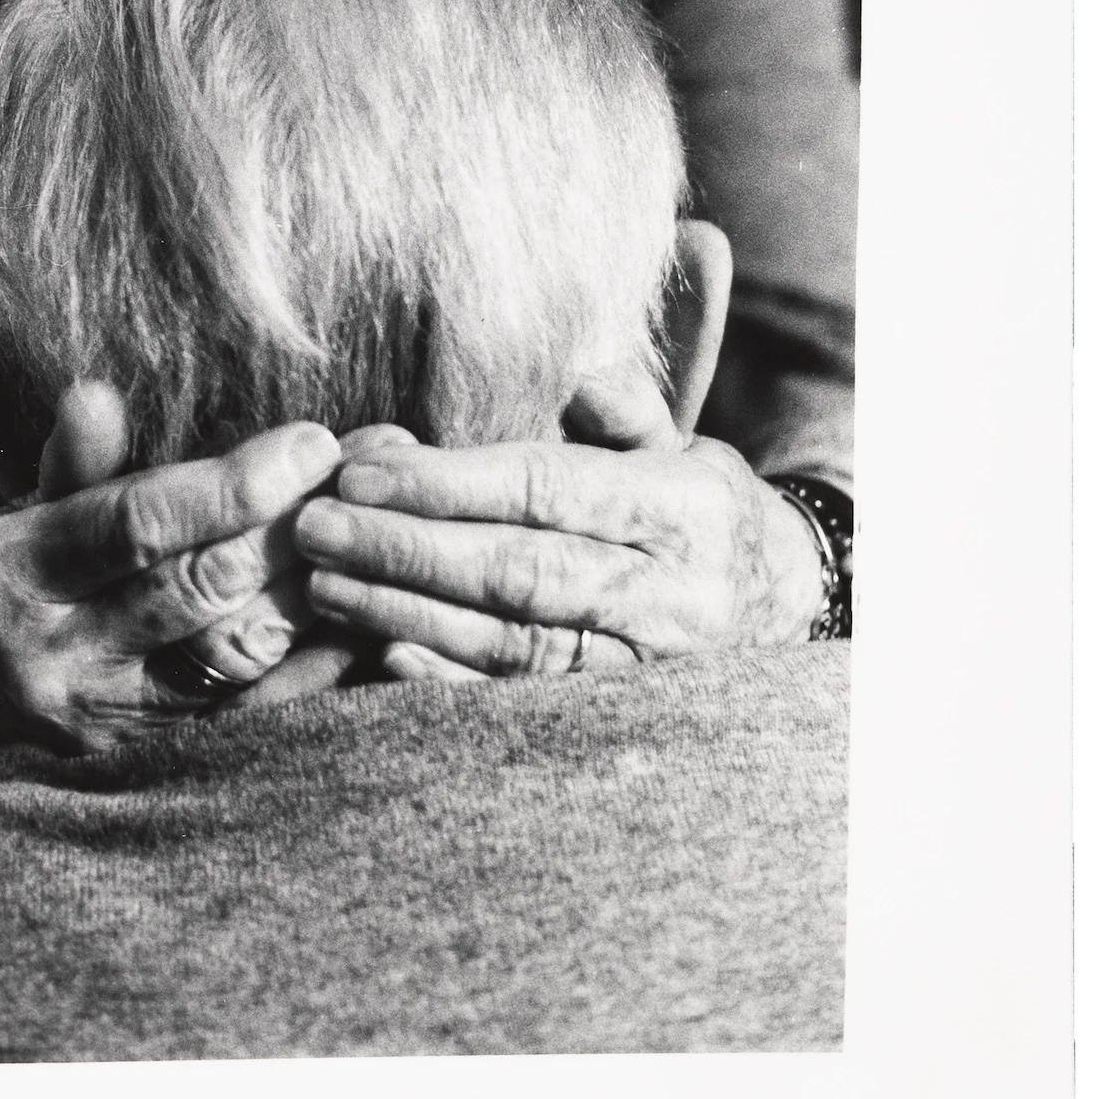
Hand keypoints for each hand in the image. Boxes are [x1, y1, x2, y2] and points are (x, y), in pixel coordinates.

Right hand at [0, 382, 340, 750]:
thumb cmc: (28, 575)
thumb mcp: (29, 510)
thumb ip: (75, 460)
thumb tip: (95, 396)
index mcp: (15, 579)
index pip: (138, 526)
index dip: (231, 486)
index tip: (314, 443)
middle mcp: (57, 659)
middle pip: (197, 590)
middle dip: (288, 527)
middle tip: (365, 478)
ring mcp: (110, 722)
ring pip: (235, 653)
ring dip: (313, 586)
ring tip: (374, 529)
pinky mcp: (158, 759)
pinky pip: (256, 708)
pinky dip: (315, 657)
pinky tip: (366, 609)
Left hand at [294, 391, 823, 683]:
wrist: (783, 610)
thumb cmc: (700, 508)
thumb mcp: (682, 441)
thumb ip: (624, 407)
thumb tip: (579, 379)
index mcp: (683, 508)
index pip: (548, 489)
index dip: (449, 483)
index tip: (365, 472)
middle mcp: (671, 595)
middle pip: (517, 571)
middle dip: (405, 548)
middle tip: (315, 525)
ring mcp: (648, 669)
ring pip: (510, 643)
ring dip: (406, 612)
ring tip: (325, 581)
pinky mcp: (619, 719)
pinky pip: (522, 703)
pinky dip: (449, 680)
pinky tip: (382, 651)